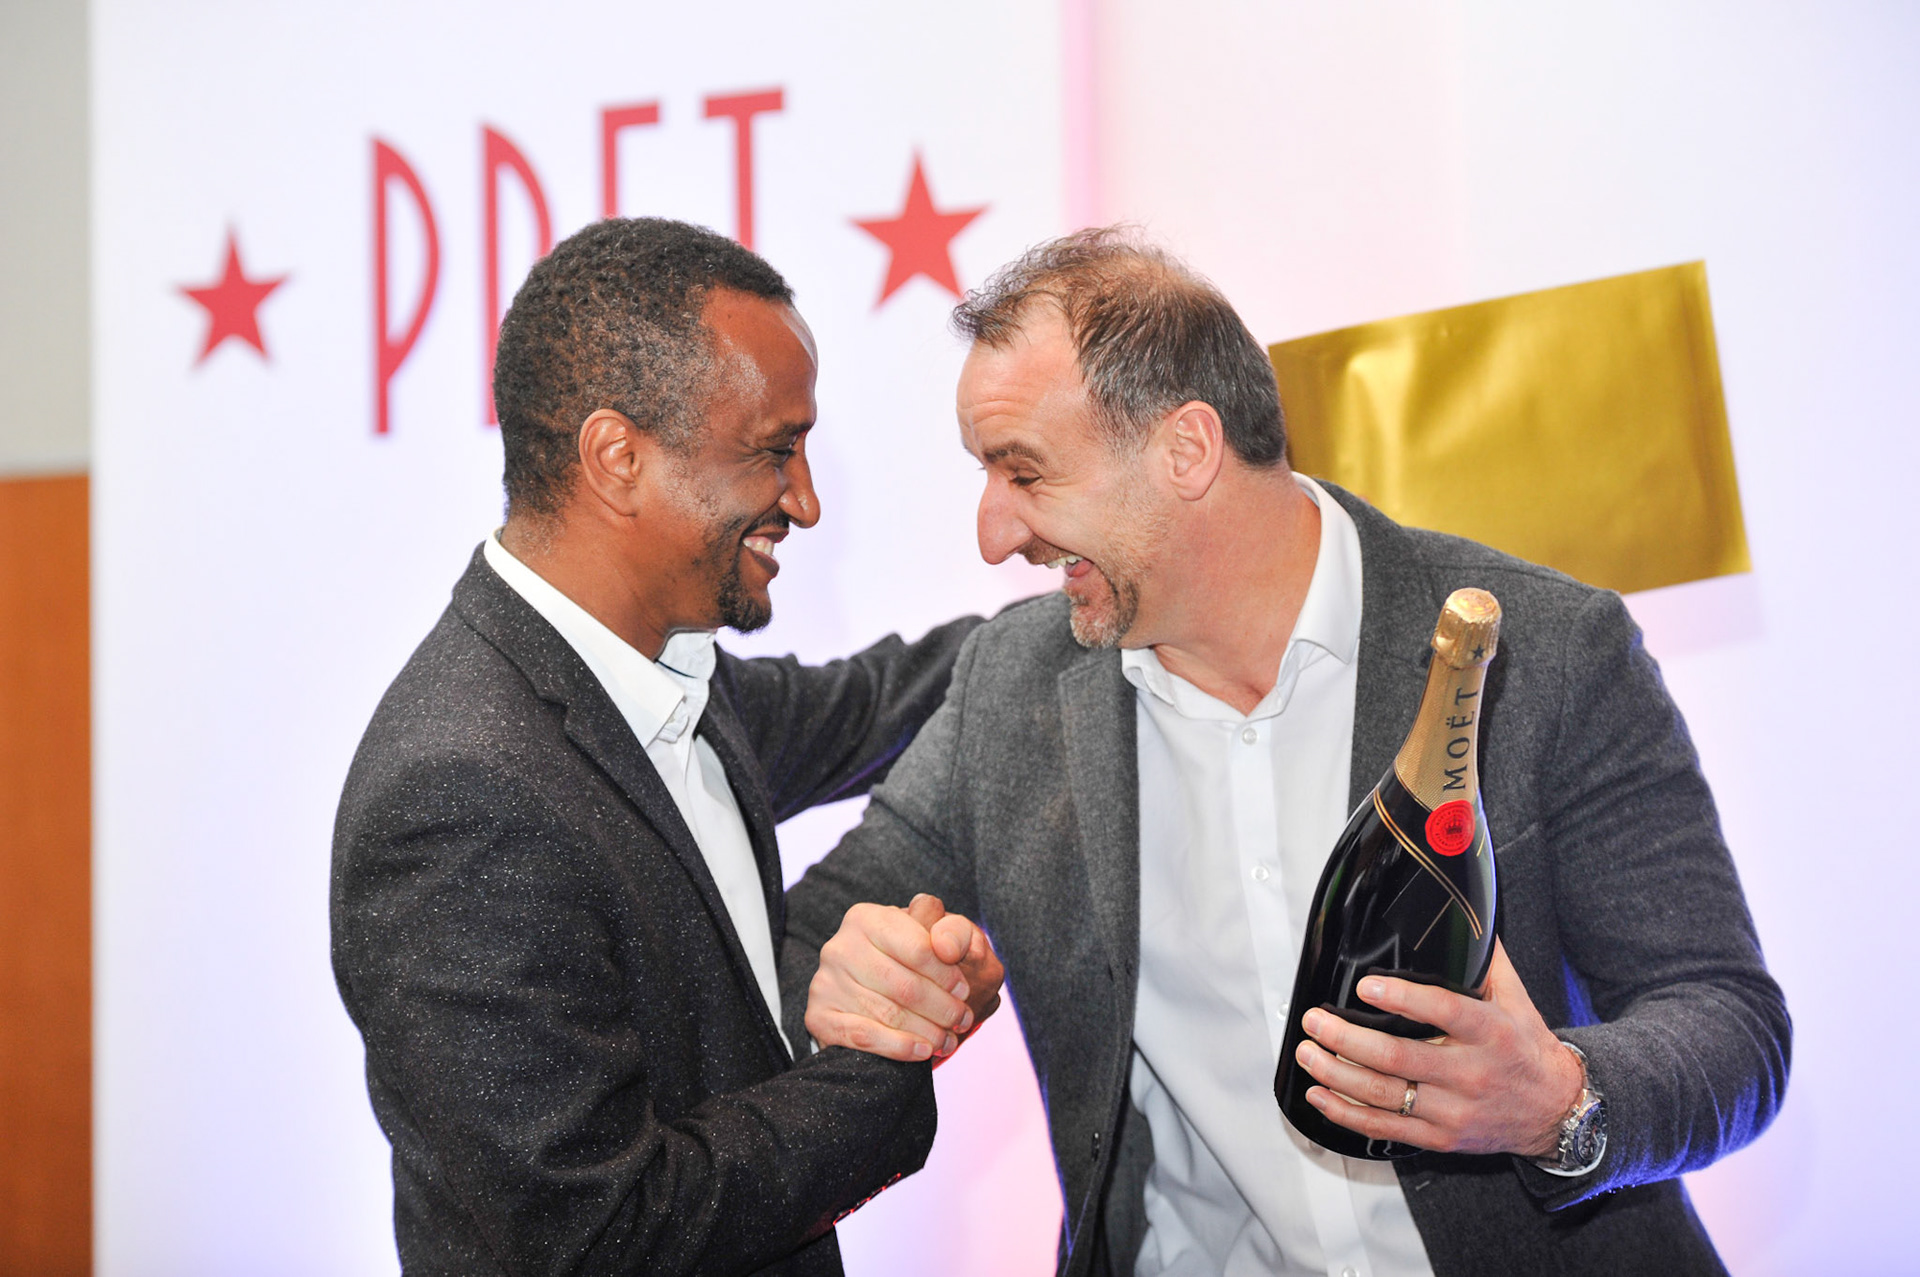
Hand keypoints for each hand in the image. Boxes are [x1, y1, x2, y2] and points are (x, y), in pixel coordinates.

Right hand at [804, 894, 1004, 1063]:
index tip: (965, 991)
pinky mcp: (818, 1016)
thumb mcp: (942, 936)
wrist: (880, 987)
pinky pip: (862, 1036)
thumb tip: (947, 948)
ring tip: (948, 1041)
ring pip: (886, 1013)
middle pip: (903, 985)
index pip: (917, 948)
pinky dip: (897, 1047)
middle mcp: (839, 947)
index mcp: (867, 918)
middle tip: (962, 1021)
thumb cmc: (918, 958)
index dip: (947, 974)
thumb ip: (955, 931)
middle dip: (941, 1008)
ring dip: (926, 1032)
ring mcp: (825, 982)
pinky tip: (922, 1051)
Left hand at [1292, 939, 1583, 1156]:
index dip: (1401, 998)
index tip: (1366, 985)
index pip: (1443, 1010)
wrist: (1557, 1110)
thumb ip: (1486, 958)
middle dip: (1346, 1038)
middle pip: (1397, 1057)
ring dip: (1336, 1073)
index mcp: (1489, 1032)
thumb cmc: (1527, 1048)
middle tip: (1314, 1020)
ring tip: (1307, 1052)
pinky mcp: (1441, 1138)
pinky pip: (1386, 1129)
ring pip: (1384, 1094)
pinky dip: (1347, 1113)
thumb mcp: (1516, 997)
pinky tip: (1320, 1094)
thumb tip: (1463, 910)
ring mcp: (1453, 1109)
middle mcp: (1470, 1072)